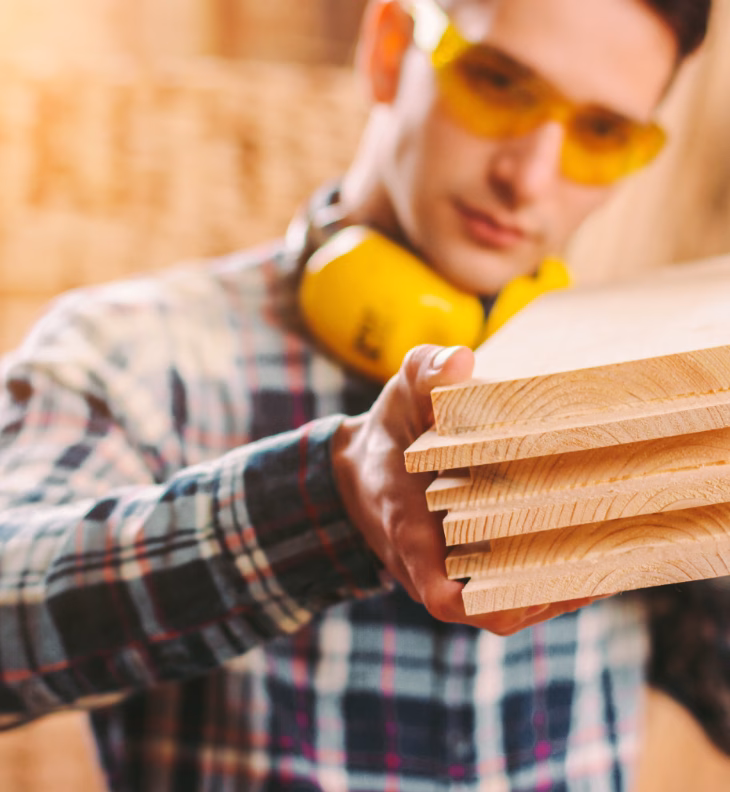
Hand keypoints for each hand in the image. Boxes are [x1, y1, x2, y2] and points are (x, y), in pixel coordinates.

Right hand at [332, 344, 600, 635]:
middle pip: (496, 606)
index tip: (528, 593)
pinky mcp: (470, 568)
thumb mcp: (398, 397)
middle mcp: (433, 569)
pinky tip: (593, 548)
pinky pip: (510, 587)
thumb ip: (424, 374)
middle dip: (550, 588)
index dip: (482, 603)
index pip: (441, 593)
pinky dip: (549, 574)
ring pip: (511, 603)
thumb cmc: (387, 434)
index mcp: (410, 535)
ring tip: (615, 552)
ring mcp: (454, 574)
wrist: (362, 471)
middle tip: (607, 551)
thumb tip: (462, 359)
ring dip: (559, 586)